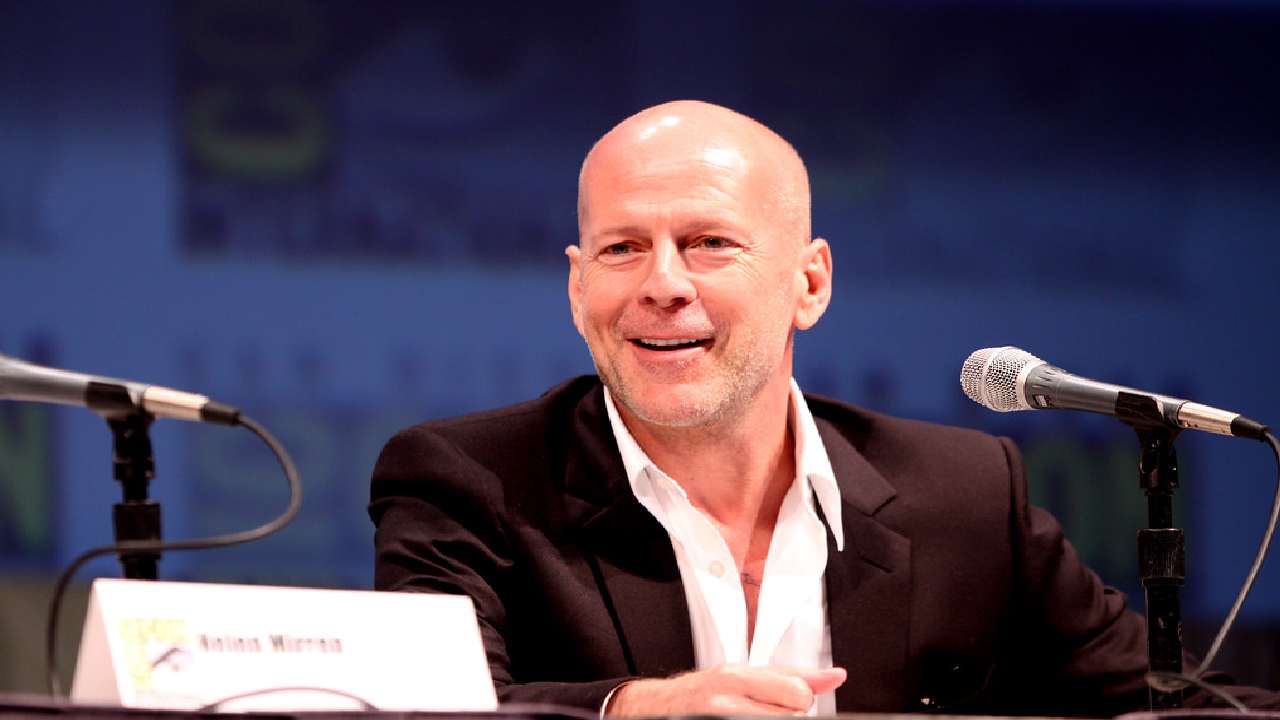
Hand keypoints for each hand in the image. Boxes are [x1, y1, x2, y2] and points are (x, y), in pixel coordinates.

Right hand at [605, 665, 846, 715]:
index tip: (783, 699)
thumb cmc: (711, 691)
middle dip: (786, 715)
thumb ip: (795, 676)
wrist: (665, 707)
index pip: (798, 694)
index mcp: (738, 677)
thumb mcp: (750, 675)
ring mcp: (721, 719)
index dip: (798, 699)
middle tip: (765, 710)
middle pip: (792, 715)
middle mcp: (726, 702)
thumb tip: (836, 676)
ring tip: (754, 715)